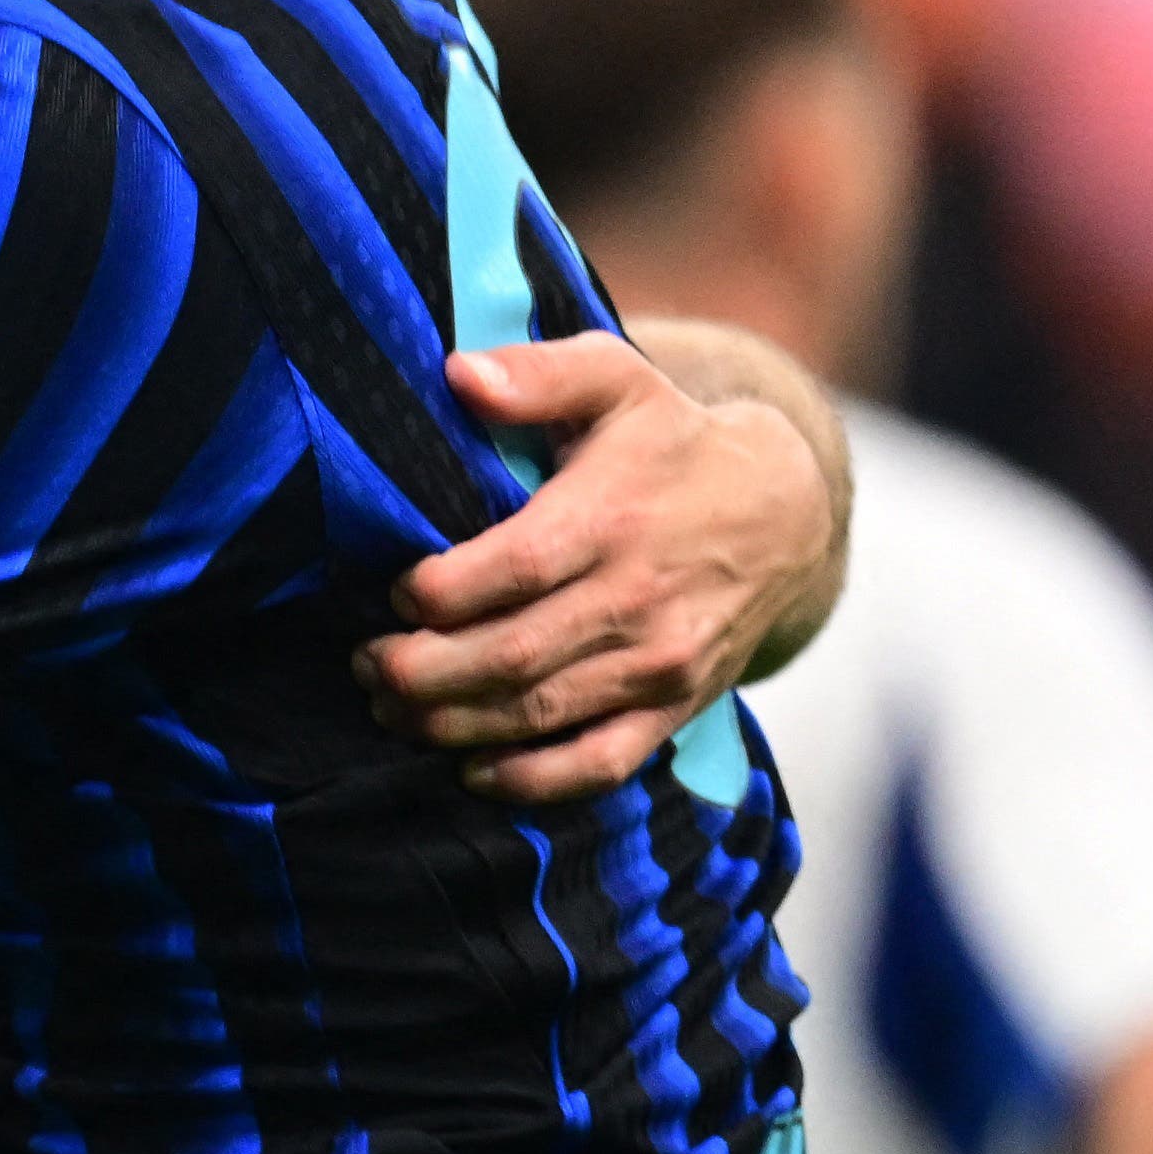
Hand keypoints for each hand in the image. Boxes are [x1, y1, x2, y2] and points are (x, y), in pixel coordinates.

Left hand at [359, 334, 835, 799]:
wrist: (787, 513)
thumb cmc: (673, 442)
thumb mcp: (618, 381)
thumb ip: (541, 375)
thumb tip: (459, 373)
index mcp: (612, 519)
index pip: (511, 570)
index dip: (434, 593)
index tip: (391, 592)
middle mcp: (638, 599)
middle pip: (508, 657)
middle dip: (417, 671)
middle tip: (365, 664)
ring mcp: (660, 663)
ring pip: (537, 715)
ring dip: (449, 724)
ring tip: (391, 707)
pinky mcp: (675, 707)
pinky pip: (598, 763)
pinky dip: (529, 780)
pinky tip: (471, 769)